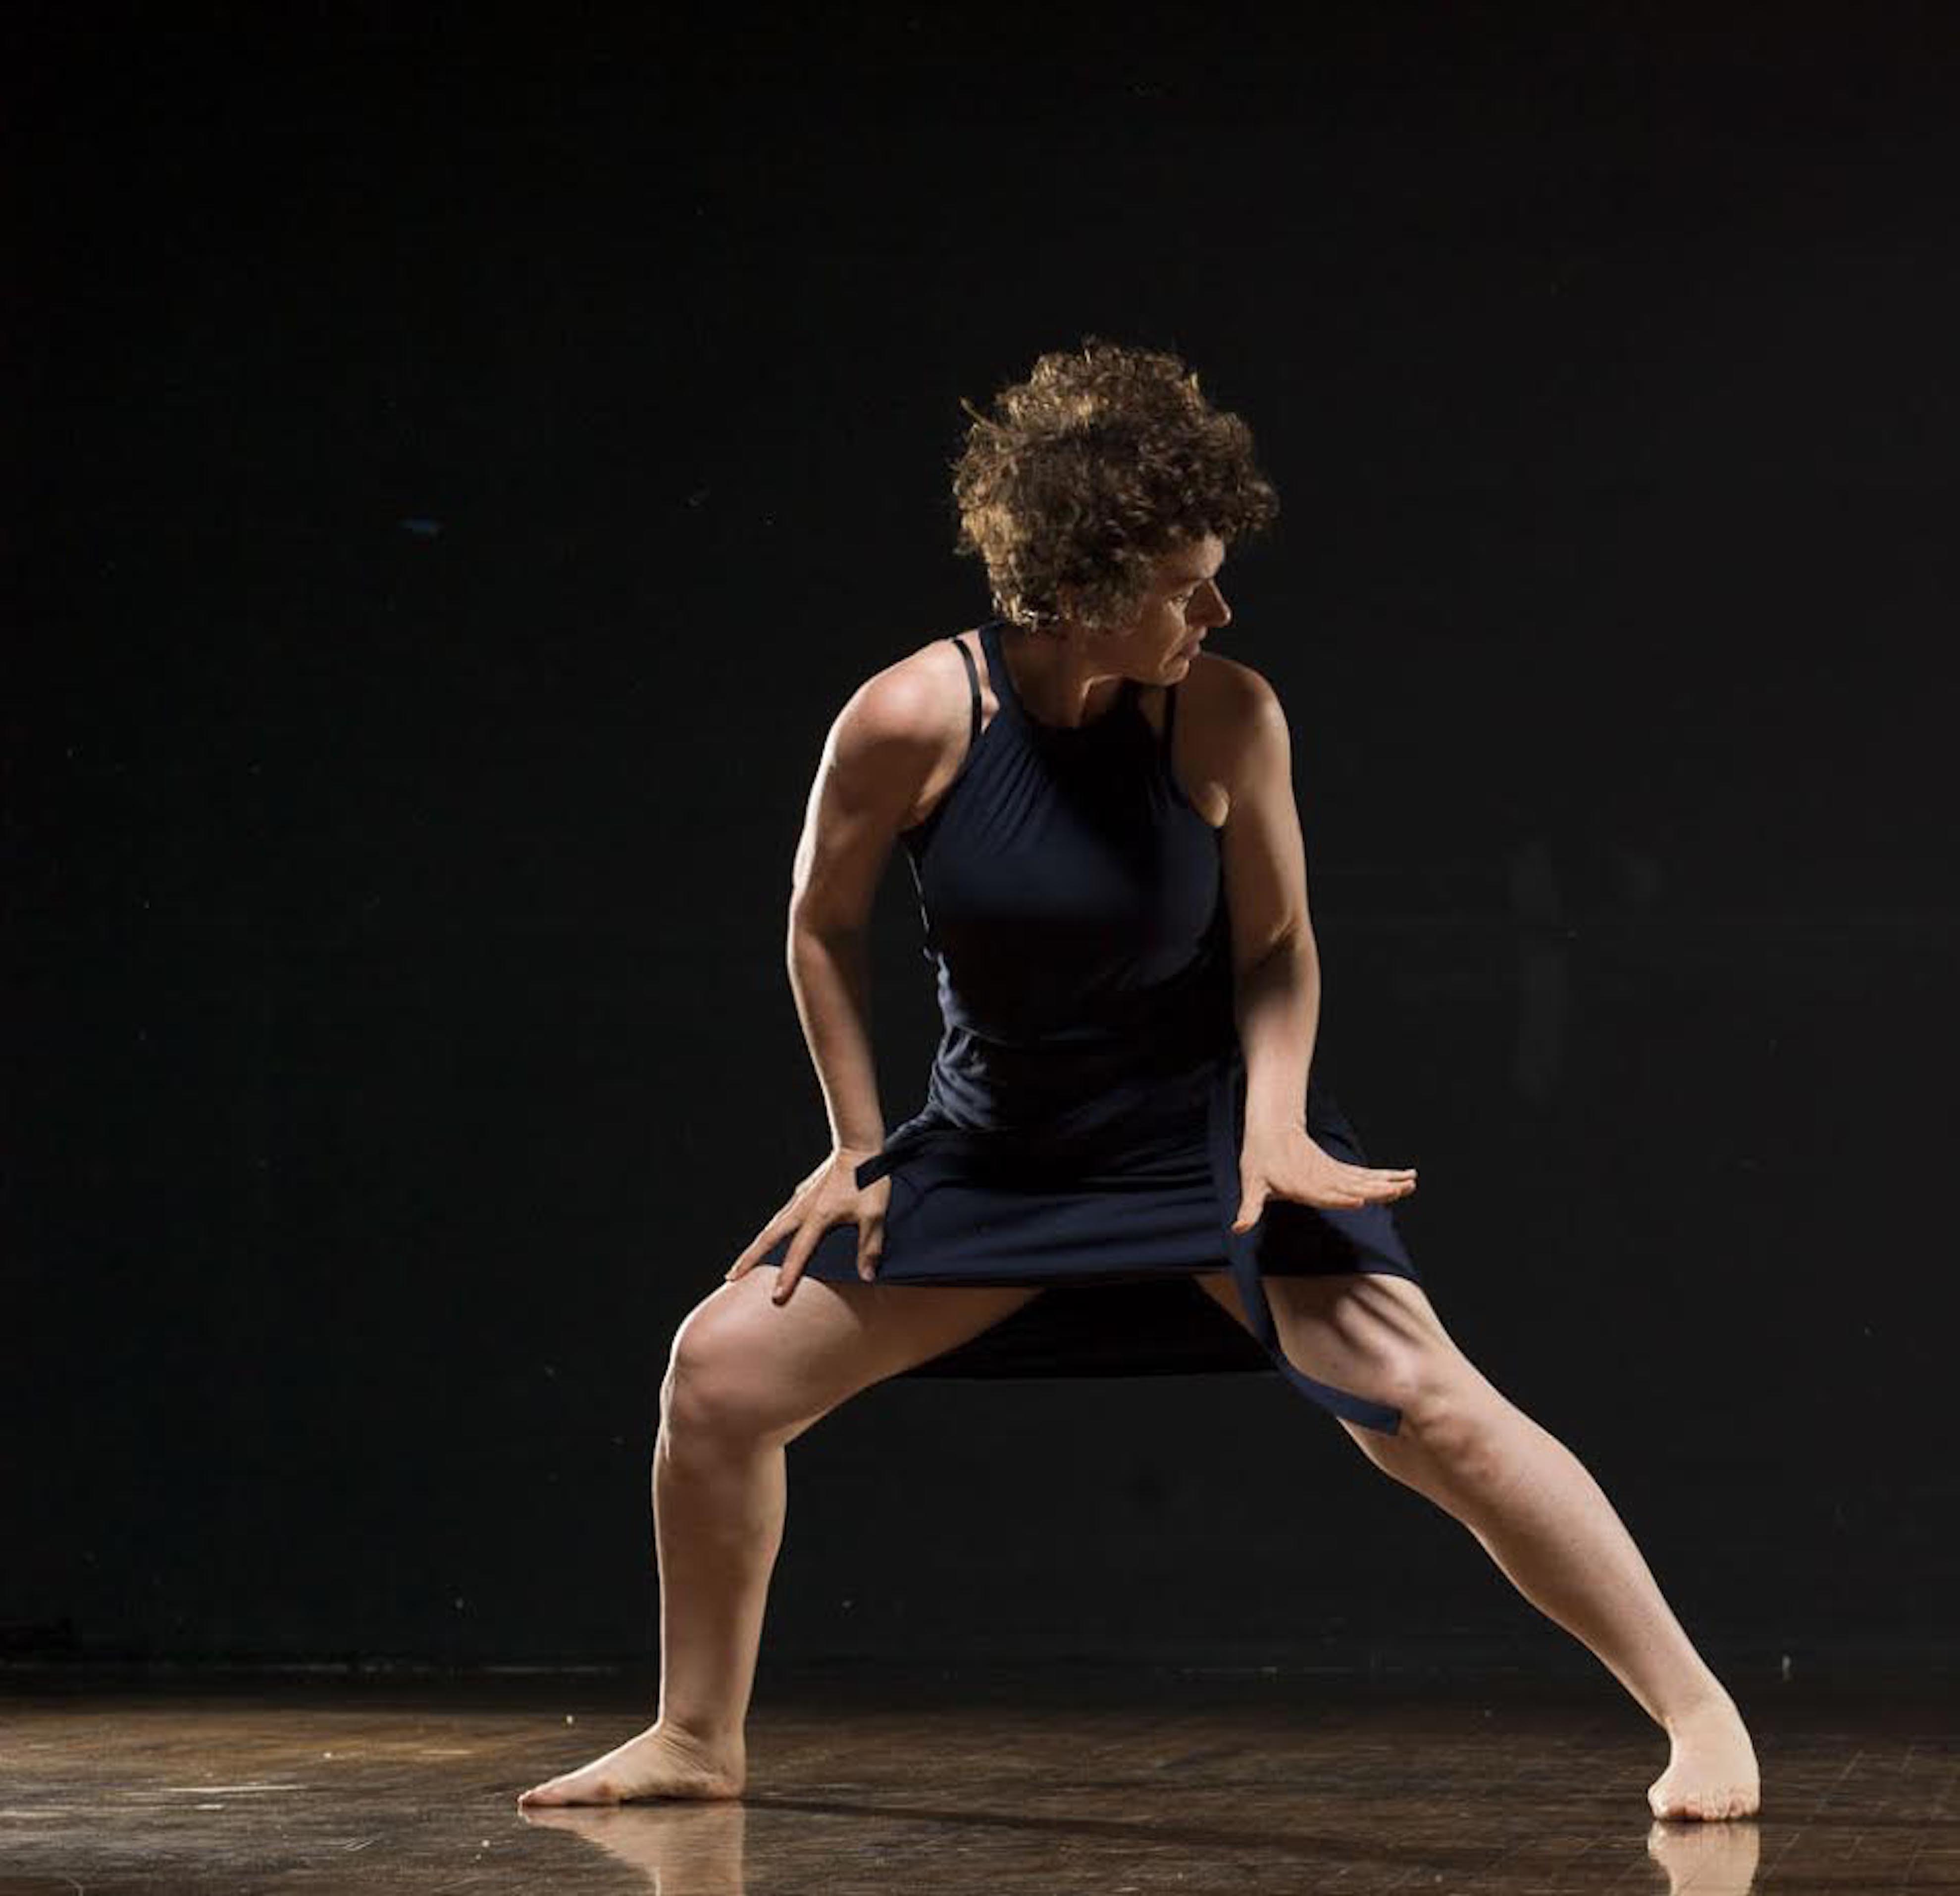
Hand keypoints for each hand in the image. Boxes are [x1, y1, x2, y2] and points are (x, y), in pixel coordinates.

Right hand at [724, 1146, 889, 1303]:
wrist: (858, 1144)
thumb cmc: (869, 1179)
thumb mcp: (875, 1214)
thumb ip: (871, 1246)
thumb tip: (868, 1276)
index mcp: (818, 1217)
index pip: (798, 1253)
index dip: (787, 1276)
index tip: (775, 1297)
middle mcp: (802, 1209)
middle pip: (768, 1238)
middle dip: (748, 1259)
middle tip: (731, 1277)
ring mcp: (800, 1199)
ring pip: (772, 1226)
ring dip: (756, 1246)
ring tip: (744, 1263)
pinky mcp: (804, 1192)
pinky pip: (782, 1216)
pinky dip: (771, 1231)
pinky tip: (772, 1237)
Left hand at [1231, 1122, 1416, 1232]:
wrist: (1271, 1128)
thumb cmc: (1260, 1159)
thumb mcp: (1251, 1184)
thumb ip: (1249, 1208)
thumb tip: (1238, 1228)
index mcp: (1304, 1186)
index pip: (1326, 1195)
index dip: (1343, 1199)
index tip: (1361, 1201)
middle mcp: (1324, 1180)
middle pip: (1355, 1187)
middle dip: (1378, 1190)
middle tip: (1401, 1190)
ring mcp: (1334, 1173)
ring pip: (1366, 1179)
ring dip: (1389, 1181)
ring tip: (1411, 1182)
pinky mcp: (1339, 1169)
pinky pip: (1367, 1175)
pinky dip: (1386, 1176)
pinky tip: (1405, 1177)